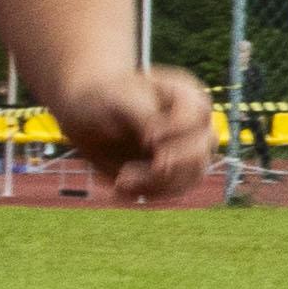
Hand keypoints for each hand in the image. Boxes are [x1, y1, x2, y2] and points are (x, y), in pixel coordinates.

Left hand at [54, 63, 221, 204]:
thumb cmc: (104, 96)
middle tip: (135, 167)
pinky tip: (120, 186)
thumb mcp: (120, 99)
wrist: (85, 113)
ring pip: (192, 175)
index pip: (199, 114)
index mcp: (185, 95)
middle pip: (201, 149)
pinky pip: (175, 190)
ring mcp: (185, 150)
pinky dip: (149, 193)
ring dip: (158, 184)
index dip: (177, 130)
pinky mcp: (172, 172)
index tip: (146, 137)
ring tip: (121, 180)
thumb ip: (143, 117)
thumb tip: (157, 145)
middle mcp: (192, 123)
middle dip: (171, 164)